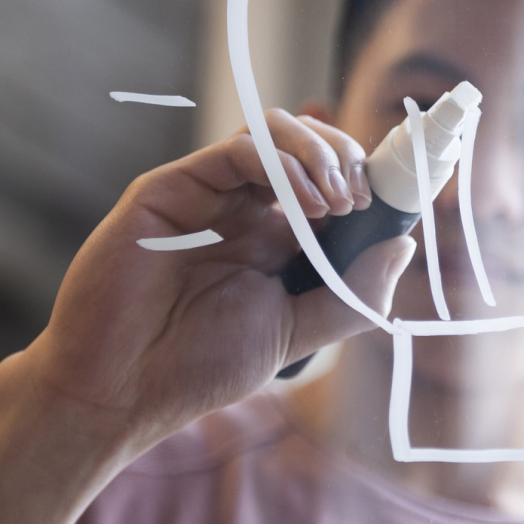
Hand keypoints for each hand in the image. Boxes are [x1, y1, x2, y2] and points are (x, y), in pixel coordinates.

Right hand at [23, 108, 414, 449]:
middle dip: (349, 159)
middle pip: (307, 148)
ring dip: (321, 153)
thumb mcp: (295, 334)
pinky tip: (309, 203)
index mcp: (273, 240)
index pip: (330, 184)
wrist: (119, 390)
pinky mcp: (172, 188)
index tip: (401, 197)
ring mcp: (208, 195)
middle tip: (366, 199)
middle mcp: (243, 208)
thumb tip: (404, 244)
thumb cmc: (198, 367)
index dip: (368, 180)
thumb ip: (350, 295)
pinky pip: (238, 150)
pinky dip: (284, 164)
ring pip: (275, 133)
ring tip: (341, 199)